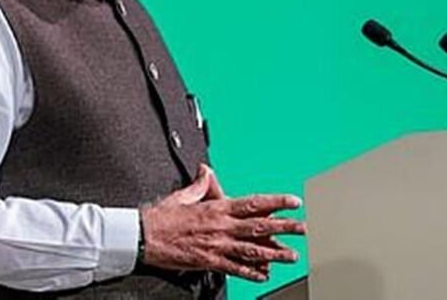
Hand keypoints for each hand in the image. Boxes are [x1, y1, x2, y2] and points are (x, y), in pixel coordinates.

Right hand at [140, 164, 305, 282]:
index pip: (253, 203)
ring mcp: (216, 245)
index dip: (276, 202)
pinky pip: (235, 268)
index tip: (293, 201)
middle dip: (284, 227)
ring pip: (252, 249)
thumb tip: (206, 172)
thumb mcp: (182, 195)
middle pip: (259, 226)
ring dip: (274, 253)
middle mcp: (220, 226)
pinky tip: (264, 274)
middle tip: (303, 229)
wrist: (143, 235)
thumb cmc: (160, 217)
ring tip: (292, 256)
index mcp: (216, 208)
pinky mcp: (208, 261)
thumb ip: (199, 186)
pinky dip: (251, 271)